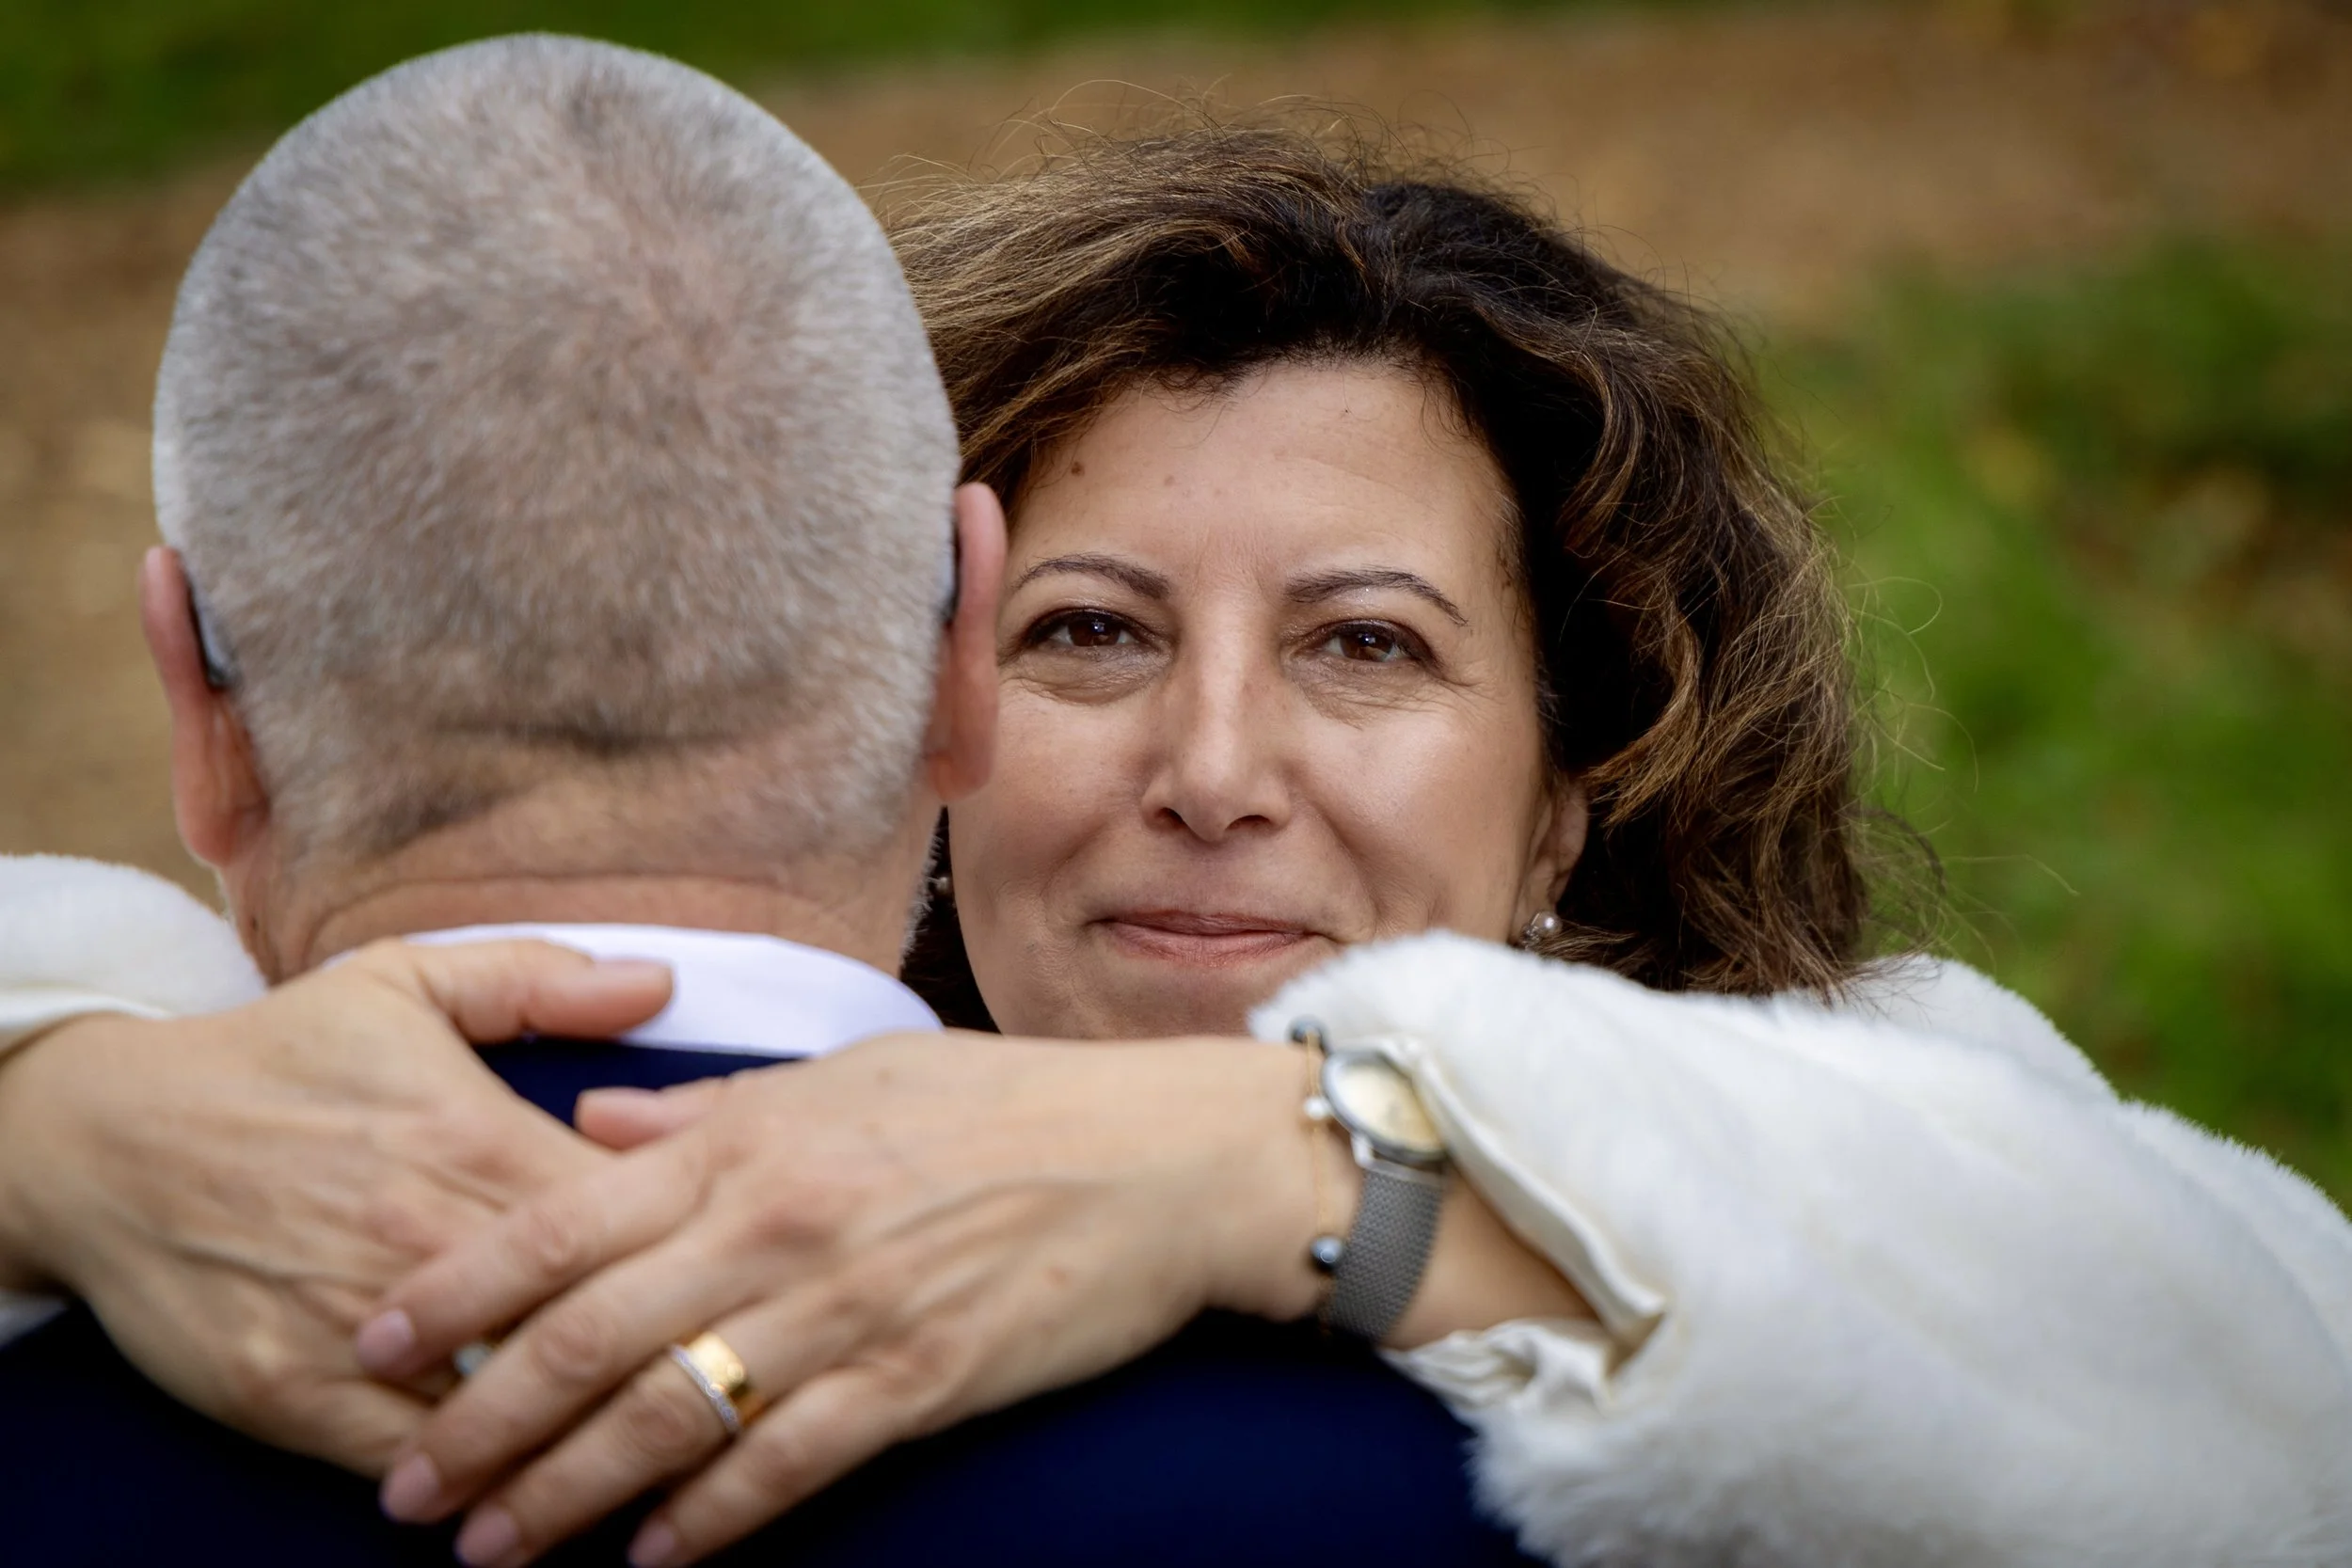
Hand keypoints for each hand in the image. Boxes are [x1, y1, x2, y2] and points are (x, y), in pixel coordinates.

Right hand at [0, 939, 669, 1472]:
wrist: (105, 1136)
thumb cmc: (275, 1056)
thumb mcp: (404, 981)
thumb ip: (540, 979)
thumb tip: (661, 982)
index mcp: (482, 1141)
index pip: (635, 1217)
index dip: (699, 1257)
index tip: (743, 1279)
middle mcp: (434, 1236)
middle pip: (590, 1321)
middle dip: (664, 1359)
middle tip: (732, 1391)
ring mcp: (365, 1324)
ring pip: (507, 1406)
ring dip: (581, 1441)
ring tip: (656, 1466)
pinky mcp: (294, 1392)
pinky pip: (409, 1461)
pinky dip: (474, 1488)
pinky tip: (527, 1503)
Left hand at [358, 1031, 1317, 1567]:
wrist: (1159, 1155)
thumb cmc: (1004, 1102)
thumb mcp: (849, 1072)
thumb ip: (709, 1109)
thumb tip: (590, 1129)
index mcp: (753, 1138)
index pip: (563, 1219)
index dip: (454, 1290)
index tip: (371, 1341)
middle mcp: (781, 1224)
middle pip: (590, 1337)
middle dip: (480, 1421)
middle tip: (405, 1491)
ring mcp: (850, 1307)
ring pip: (672, 1415)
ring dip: (568, 1492)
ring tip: (493, 1546)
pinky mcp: (919, 1379)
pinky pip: (789, 1464)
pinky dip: (711, 1520)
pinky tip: (652, 1561)